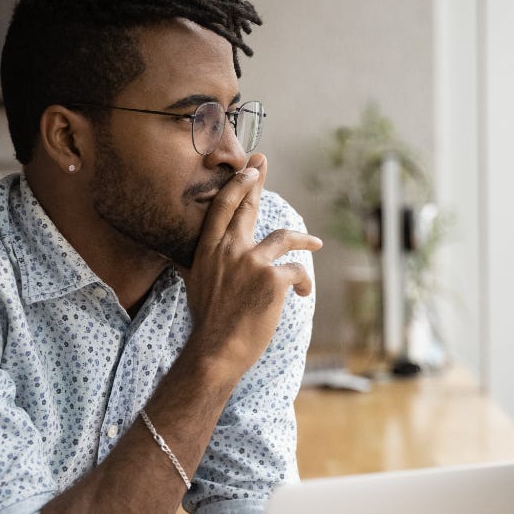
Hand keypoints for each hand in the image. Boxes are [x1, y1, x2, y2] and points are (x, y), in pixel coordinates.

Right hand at [181, 154, 322, 379]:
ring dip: (304, 240)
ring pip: (285, 237)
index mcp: (207, 251)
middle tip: (262, 162)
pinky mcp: (273, 279)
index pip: (221, 209)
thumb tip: (210, 258)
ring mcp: (252, 262)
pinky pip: (298, 272)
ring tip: (316, 243)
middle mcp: (228, 250)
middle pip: (247, 206)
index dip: (236, 186)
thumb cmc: (209, 324)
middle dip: (256, 181)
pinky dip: (304, 283)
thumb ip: (207, 264)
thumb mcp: (198, 285)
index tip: (246, 170)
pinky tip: (303, 294)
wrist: (216, 350)